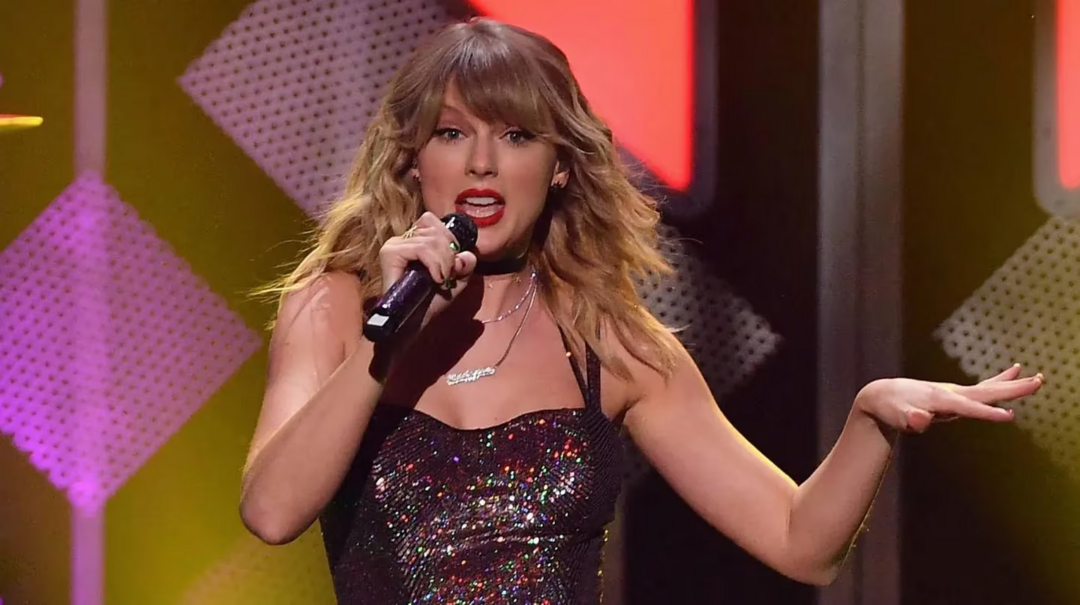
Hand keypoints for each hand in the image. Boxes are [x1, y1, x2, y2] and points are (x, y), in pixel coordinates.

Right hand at [377, 212, 476, 329]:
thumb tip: (466, 255)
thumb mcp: (457, 281)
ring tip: (441, 280)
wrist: (414, 324)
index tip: (452, 262)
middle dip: (449, 253)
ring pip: (430, 238)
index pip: (432, 220)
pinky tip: (435, 278)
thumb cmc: (431, 302)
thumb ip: (465, 264)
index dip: (448, 237)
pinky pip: (421, 248)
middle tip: (447, 275)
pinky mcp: (390, 254)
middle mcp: (402, 239)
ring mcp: (394, 245)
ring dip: (443, 262)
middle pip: (434, 227)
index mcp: (415, 240)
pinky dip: (434, 263)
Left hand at [854, 365, 1043, 432]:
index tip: (1010, 416)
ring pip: (988, 388)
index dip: (987, 413)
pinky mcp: (954, 394)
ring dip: (1011, 384)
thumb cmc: (890, 408)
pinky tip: (1014, 373)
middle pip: (986, 392)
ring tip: (1036, 377)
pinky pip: (981, 388)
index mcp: (940, 400)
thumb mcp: (897, 416)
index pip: (968, 408)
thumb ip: (910, 419)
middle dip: (1011, 389)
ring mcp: (954, 392)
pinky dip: (997, 382)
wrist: (883, 395)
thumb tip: (920, 421)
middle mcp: (950, 393)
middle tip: (1038, 382)